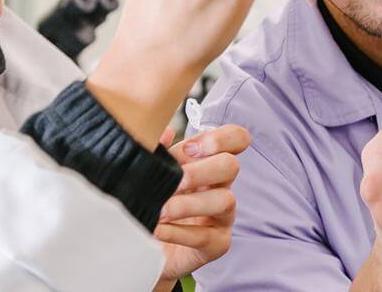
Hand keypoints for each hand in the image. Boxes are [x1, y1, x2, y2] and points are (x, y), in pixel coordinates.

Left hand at [155, 125, 250, 288]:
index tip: (189, 150)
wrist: (145, 248)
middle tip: (172, 183)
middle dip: (200, 171)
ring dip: (188, 204)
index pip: (235, 139)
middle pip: (231, 166)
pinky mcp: (218, 243)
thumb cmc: (154, 204)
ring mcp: (223, 216)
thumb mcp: (152, 175)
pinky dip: (178, 232)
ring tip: (160, 211)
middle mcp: (221, 186)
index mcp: (209, 163)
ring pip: (224, 201)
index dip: (220, 138)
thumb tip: (164, 133)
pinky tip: (157, 229)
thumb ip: (158, 152)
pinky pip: (205, 236)